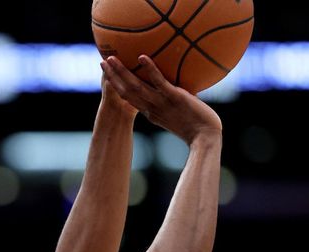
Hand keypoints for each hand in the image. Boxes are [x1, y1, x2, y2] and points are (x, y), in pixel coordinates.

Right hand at [100, 55, 221, 143]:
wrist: (205, 138)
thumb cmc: (198, 129)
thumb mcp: (179, 116)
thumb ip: (174, 104)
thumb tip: (181, 90)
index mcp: (151, 113)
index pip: (129, 98)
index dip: (118, 86)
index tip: (109, 75)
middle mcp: (151, 108)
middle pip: (126, 91)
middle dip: (113, 77)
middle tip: (103, 62)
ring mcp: (161, 103)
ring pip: (136, 86)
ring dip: (121, 72)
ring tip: (111, 59)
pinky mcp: (174, 97)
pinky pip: (159, 81)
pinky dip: (149, 69)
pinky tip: (142, 56)